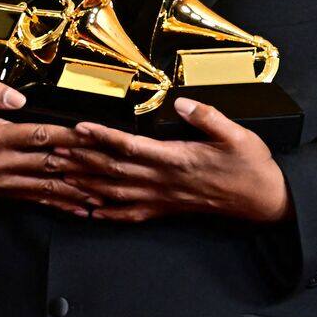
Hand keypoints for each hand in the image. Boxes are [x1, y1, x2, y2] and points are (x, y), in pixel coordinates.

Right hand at [0, 77, 98, 215]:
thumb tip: (19, 97)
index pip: (42, 136)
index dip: (70, 137)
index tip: (95, 137)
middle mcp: (0, 163)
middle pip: (49, 165)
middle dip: (82, 168)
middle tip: (110, 171)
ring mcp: (0, 181)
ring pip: (45, 188)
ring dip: (74, 193)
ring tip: (102, 196)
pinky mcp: (1, 191)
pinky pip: (34, 199)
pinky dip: (57, 204)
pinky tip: (77, 209)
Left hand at [50, 97, 292, 223]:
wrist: (262, 199)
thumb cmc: (250, 165)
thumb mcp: (236, 133)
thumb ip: (207, 116)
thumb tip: (182, 102)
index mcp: (177, 159)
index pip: (131, 146)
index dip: (103, 136)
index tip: (80, 126)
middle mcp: (164, 181)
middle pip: (112, 170)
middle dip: (80, 159)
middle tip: (53, 149)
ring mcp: (163, 199)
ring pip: (114, 193)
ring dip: (84, 183)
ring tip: (59, 174)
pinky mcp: (166, 210)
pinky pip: (129, 214)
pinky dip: (105, 213)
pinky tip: (87, 210)